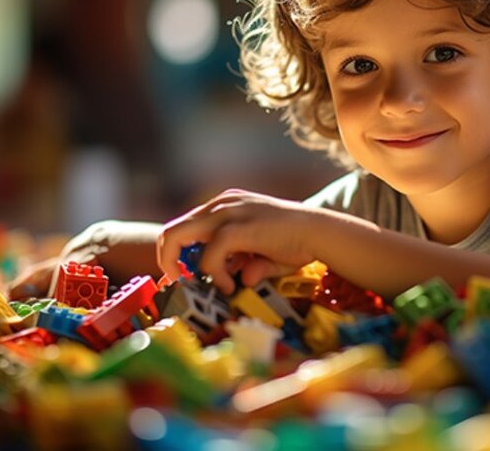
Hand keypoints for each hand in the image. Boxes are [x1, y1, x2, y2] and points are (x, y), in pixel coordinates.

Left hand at [157, 188, 316, 293]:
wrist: (320, 232)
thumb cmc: (297, 242)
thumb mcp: (264, 254)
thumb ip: (251, 264)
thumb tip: (246, 279)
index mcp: (226, 205)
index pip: (185, 226)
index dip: (177, 254)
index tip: (186, 276)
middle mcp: (223, 204)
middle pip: (172, 230)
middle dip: (168, 261)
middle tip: (182, 282)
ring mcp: (229, 212)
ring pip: (179, 236)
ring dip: (187, 268)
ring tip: (212, 284)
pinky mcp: (238, 227)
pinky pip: (210, 254)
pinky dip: (215, 273)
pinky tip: (231, 284)